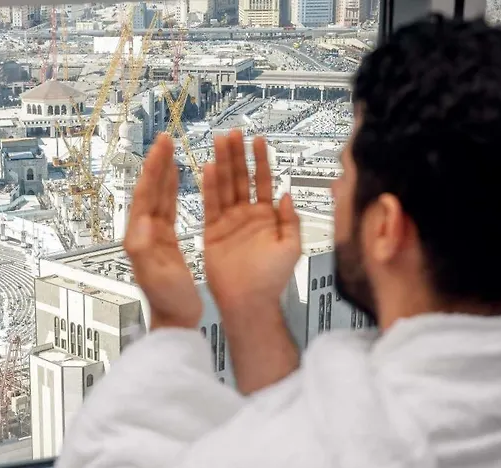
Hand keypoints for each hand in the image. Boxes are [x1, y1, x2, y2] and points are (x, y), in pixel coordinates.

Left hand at [124, 134, 202, 330]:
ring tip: (170, 151)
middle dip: (157, 164)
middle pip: (150, 191)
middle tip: (165, 139)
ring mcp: (154, 236)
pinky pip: (167, 208)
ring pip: (158, 196)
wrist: (175, 319)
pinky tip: (175, 179)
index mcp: (139, 237)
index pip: (146, 194)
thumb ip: (143, 248)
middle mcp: (143, 233)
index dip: (154, 168)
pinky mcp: (165, 241)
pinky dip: (170, 190)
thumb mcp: (154, 273)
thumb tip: (139, 222)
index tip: (162, 146)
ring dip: (163, 173)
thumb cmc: (167, 300)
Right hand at [202, 131, 300, 312]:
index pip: (263, 181)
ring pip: (225, 186)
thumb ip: (290, 220)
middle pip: (241, 178)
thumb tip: (287, 195)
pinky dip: (209, 187)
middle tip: (233, 133)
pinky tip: (208, 168)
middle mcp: (247, 215)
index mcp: (267, 217)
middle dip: (237, 155)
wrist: (249, 301)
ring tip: (220, 142)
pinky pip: (211, 205)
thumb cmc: (272, 279)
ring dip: (223, 164)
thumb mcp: (292, 247)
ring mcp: (229, 222)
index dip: (261, 160)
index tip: (258, 140)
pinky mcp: (212, 232)